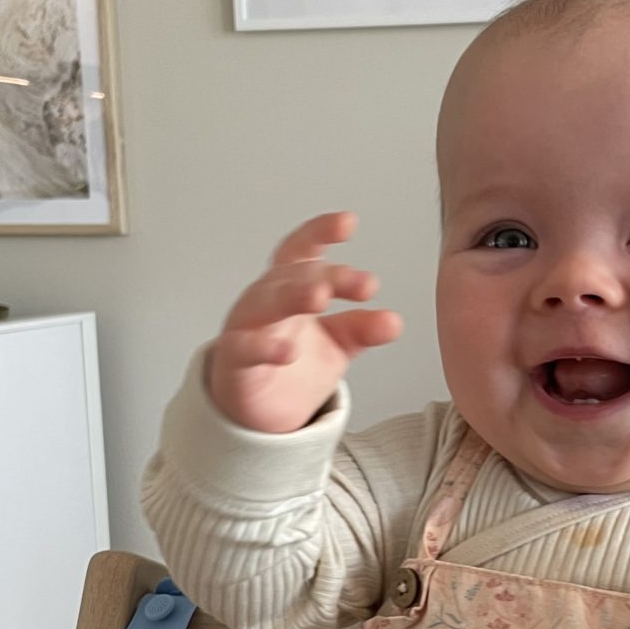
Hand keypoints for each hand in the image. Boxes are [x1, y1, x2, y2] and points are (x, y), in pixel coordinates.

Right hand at [207, 213, 401, 432]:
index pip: (304, 250)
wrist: (260, 407)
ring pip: (267, 303)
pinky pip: (246, 348)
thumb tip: (394, 322)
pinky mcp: (235, 359)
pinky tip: (288, 352)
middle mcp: (268, 297)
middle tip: (364, 283)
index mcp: (292, 284)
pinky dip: (265, 348)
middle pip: (294, 276)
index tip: (348, 222)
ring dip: (294, 296)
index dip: (321, 232)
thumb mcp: (338, 343)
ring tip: (321, 298)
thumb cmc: (294, 362)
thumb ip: (363, 329)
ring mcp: (248, 325)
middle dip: (327, 276)